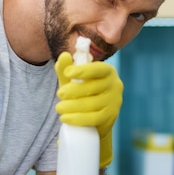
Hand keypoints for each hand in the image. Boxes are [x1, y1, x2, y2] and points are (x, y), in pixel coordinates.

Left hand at [55, 52, 122, 166]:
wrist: (94, 117)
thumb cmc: (83, 93)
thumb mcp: (72, 80)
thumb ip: (66, 68)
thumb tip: (64, 56)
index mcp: (108, 71)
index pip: (98, 69)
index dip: (83, 70)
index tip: (67, 72)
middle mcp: (115, 85)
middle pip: (93, 87)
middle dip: (73, 90)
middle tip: (59, 93)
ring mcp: (114, 102)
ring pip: (92, 104)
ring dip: (72, 106)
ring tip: (59, 107)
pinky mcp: (110, 117)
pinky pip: (93, 118)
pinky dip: (77, 118)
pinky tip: (65, 118)